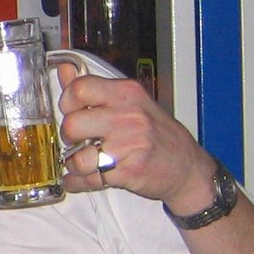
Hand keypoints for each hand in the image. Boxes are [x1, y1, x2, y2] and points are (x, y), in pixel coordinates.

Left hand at [55, 61, 213, 211]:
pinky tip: (79, 179)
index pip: (80, 88)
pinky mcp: (128, 172)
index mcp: (127, 94)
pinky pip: (88, 180)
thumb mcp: (132, 103)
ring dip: (72, 164)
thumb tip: (64, 70)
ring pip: (77, 158)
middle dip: (68, 136)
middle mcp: (128, 117)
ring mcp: (129, 146)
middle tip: (76, 140)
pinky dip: (77, 183)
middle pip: (73, 124)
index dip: (67, 102)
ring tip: (80, 162)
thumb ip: (95, 89)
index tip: (70, 111)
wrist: (188, 168)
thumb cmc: (158, 134)